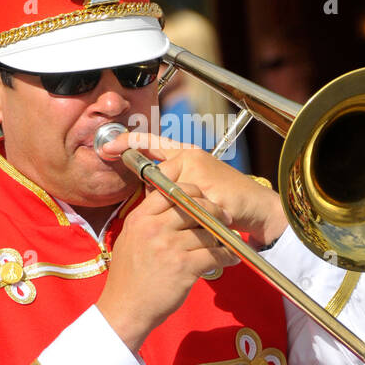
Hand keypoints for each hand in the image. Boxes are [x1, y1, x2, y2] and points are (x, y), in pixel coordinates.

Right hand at [97, 182, 240, 351]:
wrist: (125, 309)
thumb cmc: (129, 277)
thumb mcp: (129, 239)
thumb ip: (148, 221)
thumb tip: (175, 207)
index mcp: (139, 218)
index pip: (171, 190)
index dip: (193, 193)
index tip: (203, 200)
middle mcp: (153, 228)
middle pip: (193, 207)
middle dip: (214, 211)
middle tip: (224, 218)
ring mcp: (169, 247)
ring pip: (206, 231)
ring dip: (221, 238)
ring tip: (227, 243)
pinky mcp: (183, 267)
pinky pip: (214, 254)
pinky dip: (226, 256)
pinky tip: (230, 259)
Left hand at [98, 130, 286, 248]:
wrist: (258, 209)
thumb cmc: (226, 201)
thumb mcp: (195, 189)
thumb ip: (171, 185)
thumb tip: (146, 189)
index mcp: (186, 154)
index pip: (152, 144)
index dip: (128, 143)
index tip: (106, 147)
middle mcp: (191, 158)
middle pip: (155, 176)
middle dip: (158, 195)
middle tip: (175, 207)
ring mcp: (200, 172)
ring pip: (168, 192)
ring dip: (176, 209)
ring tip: (193, 215)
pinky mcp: (209, 189)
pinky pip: (185, 206)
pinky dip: (189, 218)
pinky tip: (199, 221)